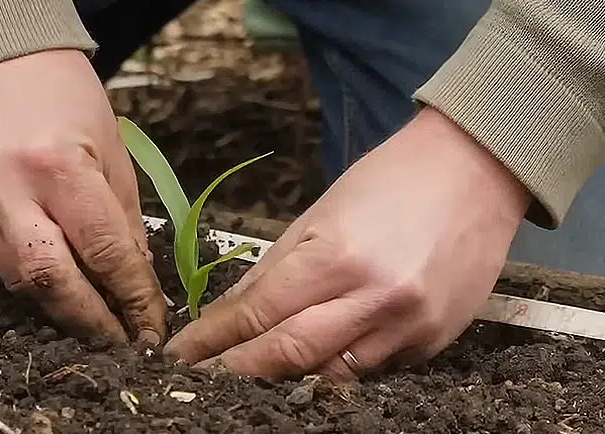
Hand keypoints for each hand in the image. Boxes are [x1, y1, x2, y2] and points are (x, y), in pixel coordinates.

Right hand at [0, 49, 165, 344]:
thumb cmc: (63, 94)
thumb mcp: (111, 150)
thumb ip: (121, 221)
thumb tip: (137, 281)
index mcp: (58, 167)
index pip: (104, 253)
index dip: (132, 299)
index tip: (151, 326)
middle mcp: (6, 190)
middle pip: (50, 283)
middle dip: (91, 322)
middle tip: (121, 342)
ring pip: (17, 281)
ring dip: (60, 308)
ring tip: (94, 321)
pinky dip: (31, 278)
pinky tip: (57, 284)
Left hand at [164, 107, 530, 379]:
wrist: (477, 171)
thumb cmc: (391, 180)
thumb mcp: (319, 214)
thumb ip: (274, 271)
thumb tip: (232, 313)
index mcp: (337, 257)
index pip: (259, 314)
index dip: (214, 339)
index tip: (183, 354)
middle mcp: (375, 299)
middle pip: (289, 355)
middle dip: (238, 371)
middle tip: (203, 378)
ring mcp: (409, 326)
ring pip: (331, 375)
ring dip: (287, 377)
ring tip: (253, 375)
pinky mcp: (433, 342)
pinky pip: (372, 368)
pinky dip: (338, 367)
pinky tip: (317, 360)